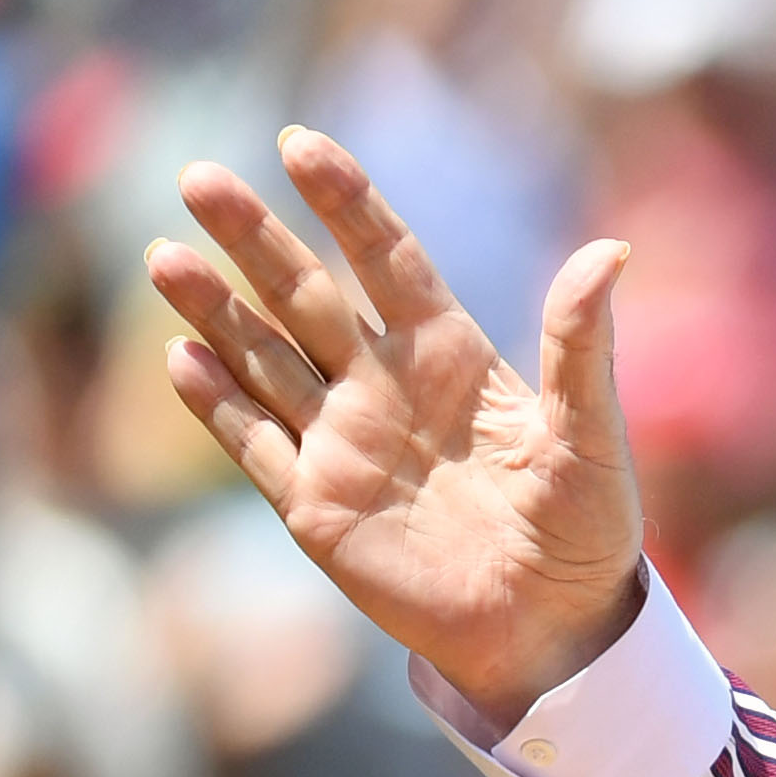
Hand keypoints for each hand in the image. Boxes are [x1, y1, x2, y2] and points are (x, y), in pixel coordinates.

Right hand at [149, 129, 646, 733]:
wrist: (554, 633)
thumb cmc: (587, 534)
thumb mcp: (590, 435)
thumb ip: (582, 346)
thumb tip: (612, 251)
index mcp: (451, 356)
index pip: (386, 259)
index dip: (345, 201)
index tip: (300, 144)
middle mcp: (384, 387)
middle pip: (305, 294)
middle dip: (252, 239)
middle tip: (198, 179)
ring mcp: (342, 443)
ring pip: (263, 359)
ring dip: (214, 310)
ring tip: (164, 256)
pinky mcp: (315, 507)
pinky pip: (255, 444)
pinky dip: (218, 403)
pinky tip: (180, 356)